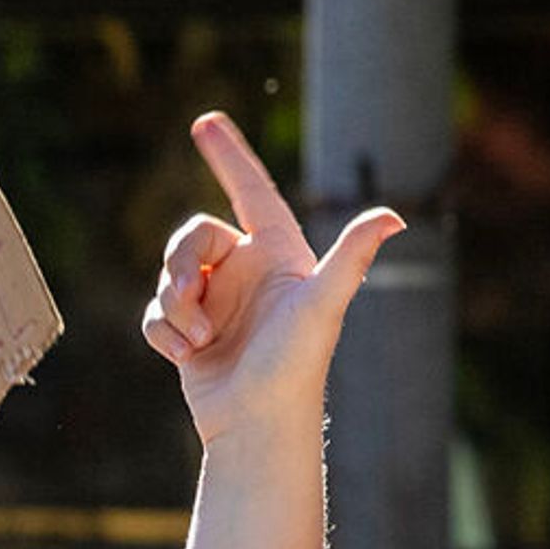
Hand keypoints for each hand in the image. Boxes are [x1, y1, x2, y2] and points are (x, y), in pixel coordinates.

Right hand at [140, 113, 403, 447]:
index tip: (204, 123)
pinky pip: (156, 313)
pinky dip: (162, 332)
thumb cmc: (295, 366)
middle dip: (181, 265)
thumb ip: (350, 256)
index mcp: (277, 254)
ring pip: (170, 276)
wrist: (259, 425)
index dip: (229, 157)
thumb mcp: (322, 305)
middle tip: (192, 298)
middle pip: (192, 236)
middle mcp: (246, 271)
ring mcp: (216, 302)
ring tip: (198, 340)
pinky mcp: (189, 332)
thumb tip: (394, 216)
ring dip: (173, 306)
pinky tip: (184, 356)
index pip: (250, 192)